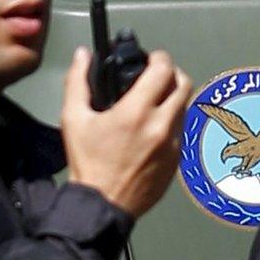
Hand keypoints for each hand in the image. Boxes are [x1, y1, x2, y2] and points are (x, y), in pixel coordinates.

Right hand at [61, 46, 191, 218]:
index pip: (163, 69)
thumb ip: (78, 82)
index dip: (159, 58)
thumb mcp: (74, 119)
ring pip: (185, 107)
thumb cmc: (88, 163)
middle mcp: (161, 125)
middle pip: (184, 84)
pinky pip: (182, 130)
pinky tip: (154, 128)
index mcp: (136, 112)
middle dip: (172, 74)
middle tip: (157, 76)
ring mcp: (174, 143)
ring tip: (154, 102)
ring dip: (174, 98)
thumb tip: (83, 55)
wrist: (103, 204)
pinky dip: (172, 122)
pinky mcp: (178, 159)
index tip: (151, 59)